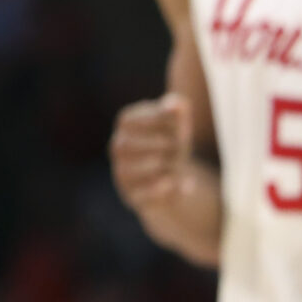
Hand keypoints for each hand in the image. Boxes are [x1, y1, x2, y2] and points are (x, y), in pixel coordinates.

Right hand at [109, 94, 218, 263]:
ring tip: (181, 164)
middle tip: (182, 145)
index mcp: (125, 125)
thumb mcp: (178, 125)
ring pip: (138, 169)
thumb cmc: (173, 144)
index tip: (180, 122)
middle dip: (164, 144)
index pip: (129, 119)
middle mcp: (117, 148)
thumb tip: (175, 104)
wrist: (171, 182)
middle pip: (131, 144)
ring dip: (167, 165)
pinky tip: (184, 183)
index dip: (156, 119)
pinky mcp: (132, 196)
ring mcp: (122, 173)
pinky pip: (144, 194)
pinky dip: (166, 188)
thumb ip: (177, 110)